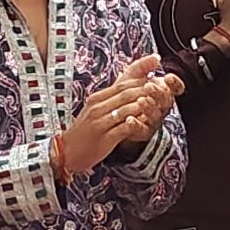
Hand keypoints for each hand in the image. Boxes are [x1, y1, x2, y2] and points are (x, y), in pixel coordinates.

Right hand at [51, 61, 179, 178]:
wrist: (66, 152)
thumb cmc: (84, 133)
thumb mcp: (95, 112)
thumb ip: (111, 101)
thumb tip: (129, 92)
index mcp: (97, 98)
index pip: (122, 84)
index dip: (141, 80)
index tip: (157, 77)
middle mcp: (97, 107)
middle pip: (126, 93)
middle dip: (147, 90)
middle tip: (163, 89)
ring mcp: (100, 122)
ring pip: (126, 108)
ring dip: (144, 106)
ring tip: (160, 104)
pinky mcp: (104, 138)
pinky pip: (123, 128)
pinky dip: (136, 124)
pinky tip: (147, 124)